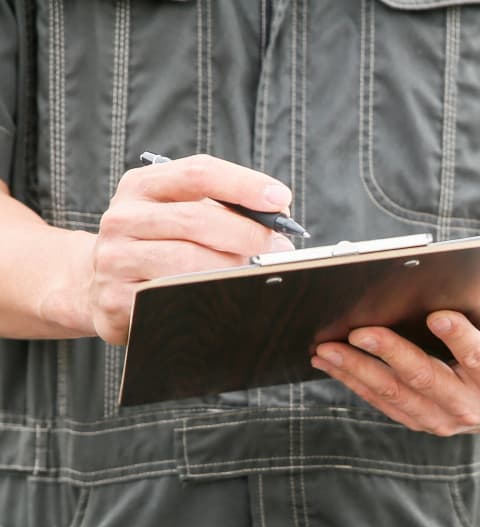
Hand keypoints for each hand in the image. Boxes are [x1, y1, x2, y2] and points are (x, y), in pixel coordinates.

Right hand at [91, 154, 294, 344]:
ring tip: (258, 274)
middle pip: (196, 219)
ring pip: (186, 261)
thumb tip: (279, 219)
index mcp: (142, 186)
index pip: (198, 172)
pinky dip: (208, 296)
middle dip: (248, 234)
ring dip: (232, 268)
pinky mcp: (115, 299)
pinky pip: (172, 297)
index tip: (280, 199)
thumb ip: (225, 209)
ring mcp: (115, 259)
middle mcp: (122, 218)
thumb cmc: (160, 245)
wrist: (98, 284)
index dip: (243, 184)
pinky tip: (227, 297)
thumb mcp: (180, 214)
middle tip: (279, 248)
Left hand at [310, 303, 479, 434]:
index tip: (437, 316)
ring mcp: (442, 420)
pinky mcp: (420, 421)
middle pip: (426, 378)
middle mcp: (470, 406)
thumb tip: (464, 298)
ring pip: (396, 395)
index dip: (459, 338)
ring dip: (358, 371)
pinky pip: (383, 403)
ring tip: (328, 349)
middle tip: (360, 331)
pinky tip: (331, 363)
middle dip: (390, 353)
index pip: (479, 358)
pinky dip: (355, 382)